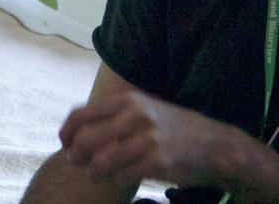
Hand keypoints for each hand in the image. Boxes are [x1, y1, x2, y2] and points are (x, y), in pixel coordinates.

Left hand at [59, 90, 232, 188]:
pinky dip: (115, 179)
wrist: (214, 144)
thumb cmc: (171, 129)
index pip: (80, 115)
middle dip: (75, 155)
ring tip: (95, 174)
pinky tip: (119, 177)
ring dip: (93, 171)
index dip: (66, 133)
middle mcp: (135, 115)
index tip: (65, 144)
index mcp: (126, 100)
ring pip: (100, 160)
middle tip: (76, 163)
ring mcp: (147, 137)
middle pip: (86, 139)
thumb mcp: (142, 109)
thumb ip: (112, 116)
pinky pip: (122, 175)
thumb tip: (76, 132)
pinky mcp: (158, 161)